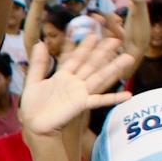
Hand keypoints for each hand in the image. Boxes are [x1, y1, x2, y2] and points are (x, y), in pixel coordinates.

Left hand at [17, 38, 134, 138]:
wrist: (34, 125)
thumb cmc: (33, 106)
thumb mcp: (33, 81)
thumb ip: (38, 63)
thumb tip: (40, 43)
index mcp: (62, 76)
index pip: (76, 58)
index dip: (84, 47)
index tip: (94, 35)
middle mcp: (74, 82)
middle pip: (91, 64)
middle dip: (103, 52)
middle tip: (115, 40)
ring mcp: (80, 93)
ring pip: (99, 77)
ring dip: (113, 68)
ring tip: (128, 58)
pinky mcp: (81, 104)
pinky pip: (100, 100)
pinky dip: (113, 98)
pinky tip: (127, 95)